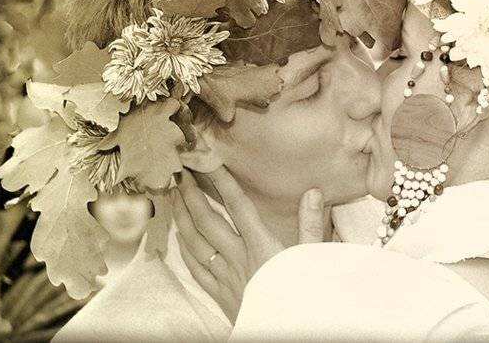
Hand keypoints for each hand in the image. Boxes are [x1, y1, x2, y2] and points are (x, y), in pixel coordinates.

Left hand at [172, 167, 325, 322]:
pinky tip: (179, 237)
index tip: (210, 162)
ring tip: (174, 197)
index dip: (223, 182)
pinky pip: (195, 268)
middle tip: (180, 173)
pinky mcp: (220, 294)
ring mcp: (226, 277)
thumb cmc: (303, 295)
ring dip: (182, 217)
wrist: (287, 332)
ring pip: (195, 242)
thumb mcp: (314, 259)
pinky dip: (184, 250)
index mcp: (261, 246)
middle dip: (192, 195)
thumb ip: (311, 225)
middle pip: (208, 221)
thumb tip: (312, 192)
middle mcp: (238, 258)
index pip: (238, 206)